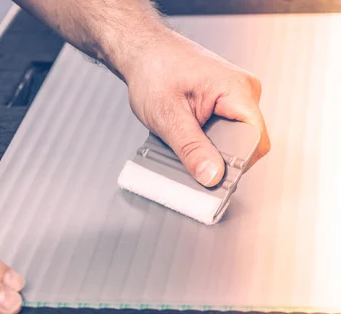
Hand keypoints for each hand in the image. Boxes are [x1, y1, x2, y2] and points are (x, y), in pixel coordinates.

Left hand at [123, 27, 270, 186]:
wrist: (143, 51)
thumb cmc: (153, 71)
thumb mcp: (168, 116)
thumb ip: (191, 148)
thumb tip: (211, 175)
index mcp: (238, 90)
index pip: (256, 141)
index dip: (236, 164)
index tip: (213, 176)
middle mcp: (244, 90)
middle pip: (247, 143)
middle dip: (219, 158)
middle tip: (189, 158)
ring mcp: (236, 95)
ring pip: (235, 139)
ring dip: (210, 148)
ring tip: (184, 139)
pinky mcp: (226, 101)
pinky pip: (225, 130)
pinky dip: (207, 139)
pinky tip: (187, 134)